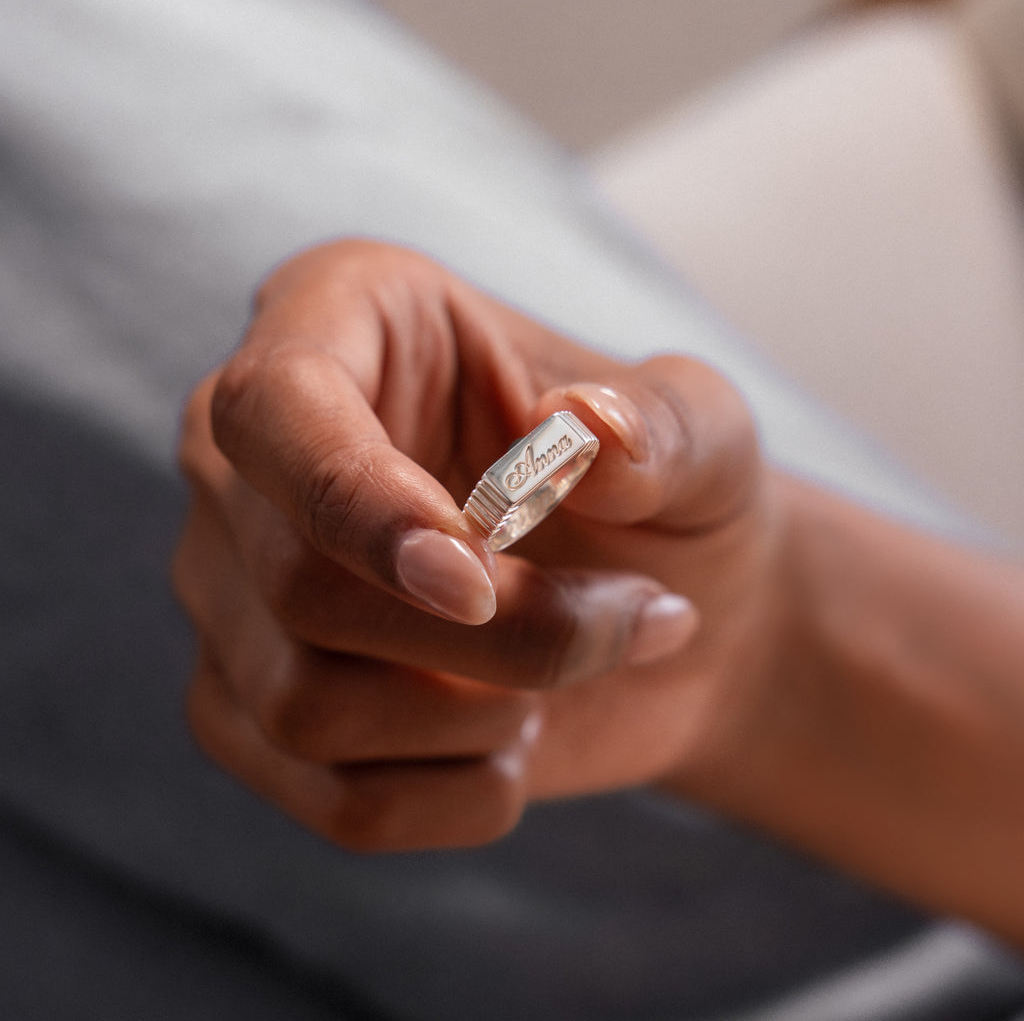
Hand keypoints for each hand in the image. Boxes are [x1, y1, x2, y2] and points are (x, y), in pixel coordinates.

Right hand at [173, 240, 783, 851]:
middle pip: (300, 582)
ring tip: (570, 668)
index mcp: (342, 327)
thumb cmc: (667, 493)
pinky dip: (452, 797)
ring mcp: (240, 592)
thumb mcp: (703, 437)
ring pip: (304, 703)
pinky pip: (330, 797)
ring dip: (484, 712)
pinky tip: (512, 747)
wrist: (665, 603)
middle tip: (622, 616)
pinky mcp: (258, 707)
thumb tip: (592, 437)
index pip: (273, 407)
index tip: (475, 582)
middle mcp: (257, 461)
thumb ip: (663, 426)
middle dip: (493, 636)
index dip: (358, 503)